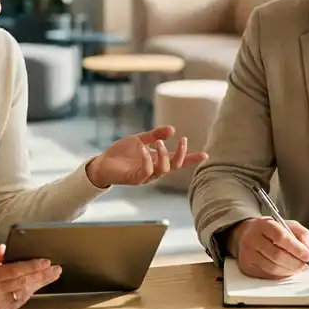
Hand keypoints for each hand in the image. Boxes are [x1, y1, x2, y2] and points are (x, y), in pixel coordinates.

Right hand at [0, 244, 61, 308]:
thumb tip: (6, 248)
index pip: (14, 271)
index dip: (32, 266)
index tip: (47, 261)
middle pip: (23, 283)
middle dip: (42, 275)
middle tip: (57, 269)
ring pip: (24, 292)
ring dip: (40, 283)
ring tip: (53, 275)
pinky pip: (21, 300)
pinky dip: (31, 291)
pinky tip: (40, 283)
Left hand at [86, 125, 208, 188]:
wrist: (102, 163)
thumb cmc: (121, 153)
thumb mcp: (140, 139)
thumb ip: (155, 135)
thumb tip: (172, 129)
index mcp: (158, 160)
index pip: (178, 161)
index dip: (191, 158)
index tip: (205, 154)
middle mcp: (154, 170)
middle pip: (174, 166)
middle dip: (180, 154)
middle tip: (182, 141)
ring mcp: (146, 176)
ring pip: (163, 170)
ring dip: (164, 155)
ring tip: (159, 142)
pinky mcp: (135, 178)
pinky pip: (146, 171)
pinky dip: (147, 160)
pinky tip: (145, 149)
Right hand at [228, 216, 308, 278]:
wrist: (246, 235)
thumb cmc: (271, 231)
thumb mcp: (288, 225)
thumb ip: (303, 234)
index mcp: (263, 224)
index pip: (280, 237)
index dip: (296, 248)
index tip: (308, 255)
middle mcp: (252, 239)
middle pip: (277, 255)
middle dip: (295, 263)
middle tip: (305, 265)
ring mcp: (247, 254)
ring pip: (272, 268)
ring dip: (289, 271)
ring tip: (297, 267)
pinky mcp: (246, 267)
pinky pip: (267, 275)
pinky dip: (280, 275)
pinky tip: (285, 270)